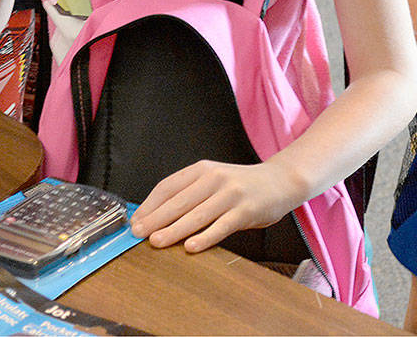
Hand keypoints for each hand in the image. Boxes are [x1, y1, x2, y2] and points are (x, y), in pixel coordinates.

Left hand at [129, 159, 305, 252]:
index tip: (136, 220)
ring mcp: (231, 194)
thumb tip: (156, 216)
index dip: (149, 205)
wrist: (280, 181)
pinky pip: (221, 226)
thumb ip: (190, 194)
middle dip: (155, 219)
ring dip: (174, 230)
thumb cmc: (241, 185)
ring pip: (196, 215)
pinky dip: (205, 237)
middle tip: (138, 234)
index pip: (168, 186)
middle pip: (178, 201)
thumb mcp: (214, 180)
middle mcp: (214, 178)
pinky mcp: (245, 210)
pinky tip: (191, 247)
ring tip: (157, 241)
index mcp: (202, 169)